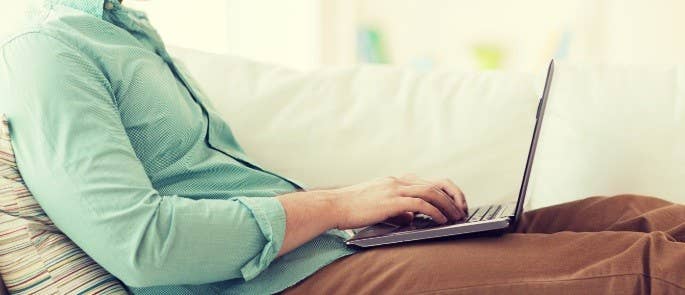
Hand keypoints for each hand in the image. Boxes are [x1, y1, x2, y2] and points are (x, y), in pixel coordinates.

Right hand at [329, 174, 467, 229]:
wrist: (333, 206)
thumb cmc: (352, 208)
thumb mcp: (379, 205)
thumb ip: (397, 209)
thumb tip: (411, 217)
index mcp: (395, 180)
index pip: (428, 181)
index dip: (446, 192)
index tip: (455, 203)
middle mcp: (398, 181)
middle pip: (436, 183)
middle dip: (453, 196)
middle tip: (463, 209)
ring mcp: (395, 189)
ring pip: (431, 192)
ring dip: (448, 205)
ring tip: (457, 217)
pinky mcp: (391, 201)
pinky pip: (420, 204)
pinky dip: (435, 212)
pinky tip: (441, 220)